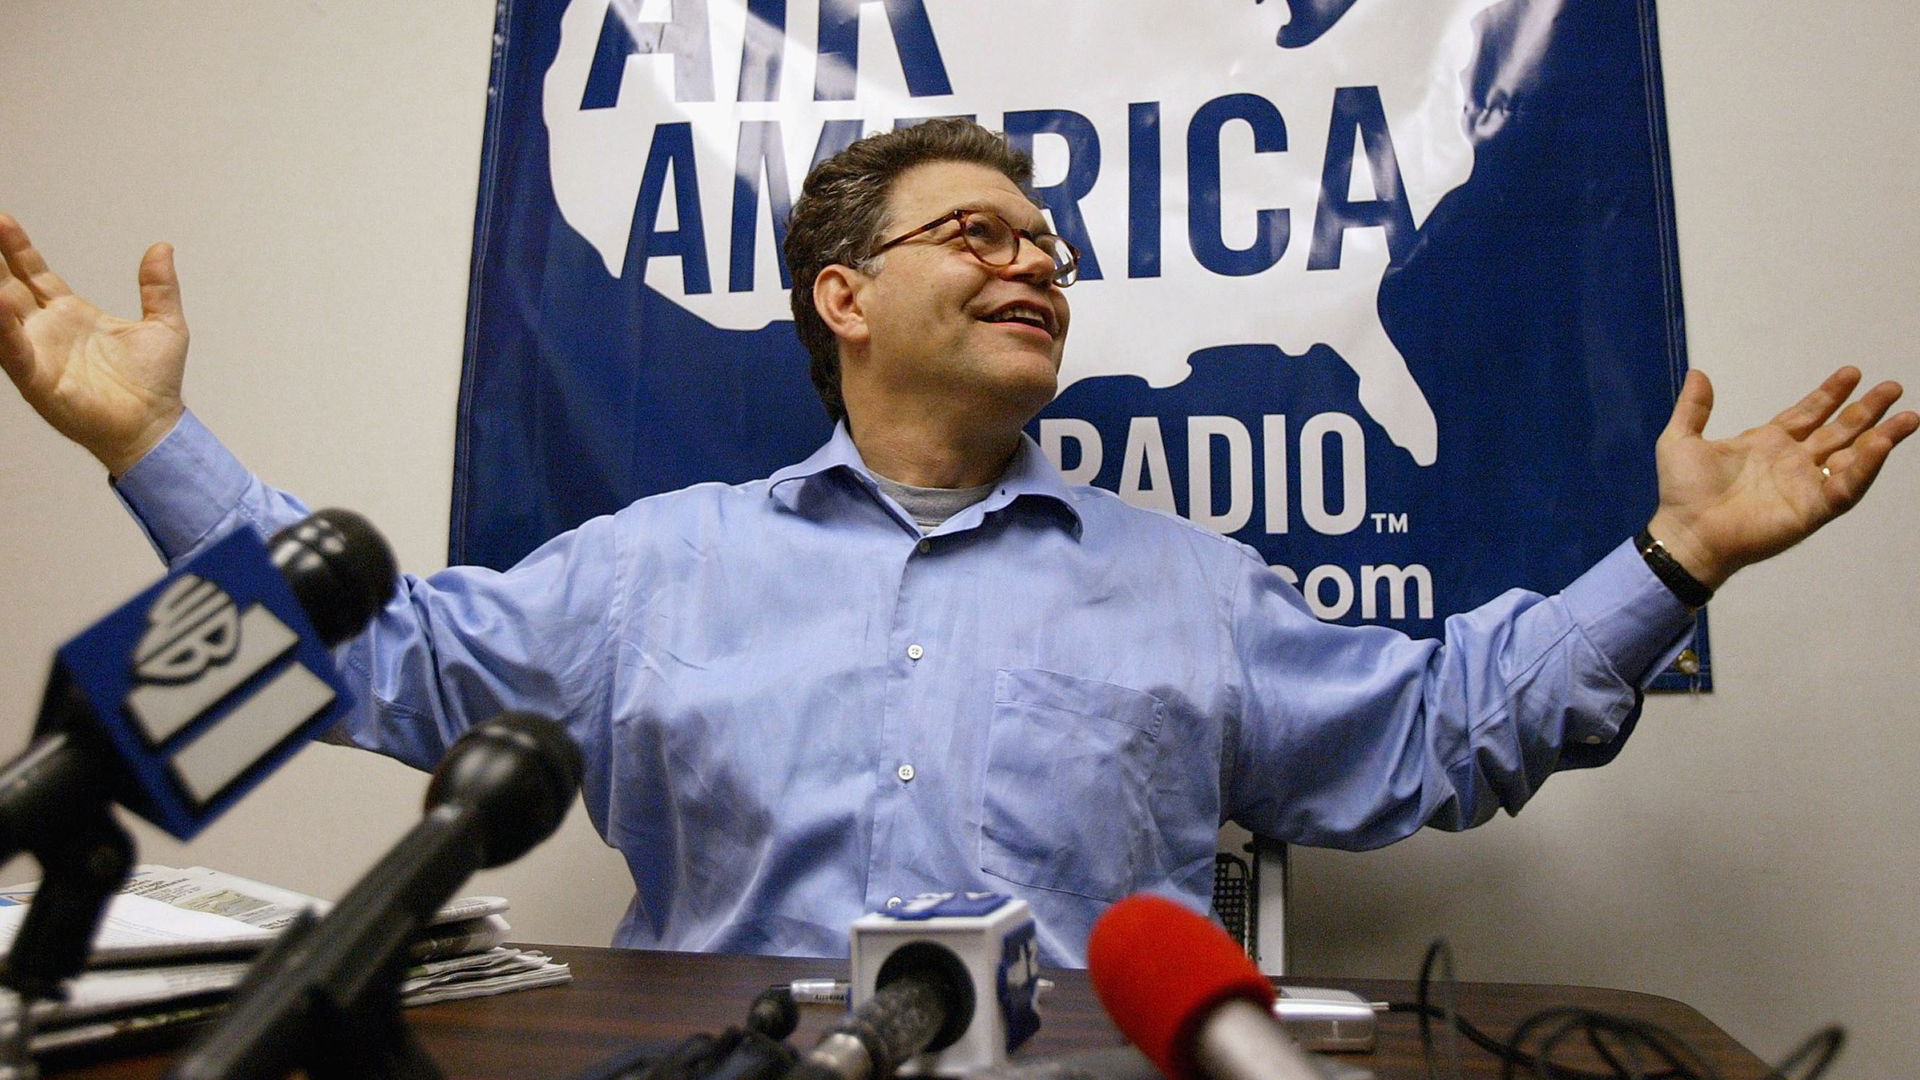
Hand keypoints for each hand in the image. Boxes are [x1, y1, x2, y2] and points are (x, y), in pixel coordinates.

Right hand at [0, 214, 188, 474]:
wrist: (155, 425)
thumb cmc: (156, 383)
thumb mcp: (165, 324)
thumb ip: (159, 286)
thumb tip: (162, 247)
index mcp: (72, 315)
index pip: (35, 275)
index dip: (18, 249)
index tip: (4, 220)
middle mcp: (49, 331)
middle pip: (10, 287)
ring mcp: (39, 354)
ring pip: (2, 315)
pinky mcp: (38, 380)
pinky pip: (14, 352)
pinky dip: (3, 329)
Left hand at [1647, 367, 1916, 588]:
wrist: (1686, 532)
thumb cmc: (1682, 493)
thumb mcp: (1680, 440)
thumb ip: (1694, 408)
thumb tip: (1698, 373)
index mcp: (1767, 443)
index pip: (1808, 413)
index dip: (1830, 394)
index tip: (1852, 372)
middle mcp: (1792, 462)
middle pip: (1840, 430)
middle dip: (1867, 410)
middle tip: (1893, 387)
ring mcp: (1804, 484)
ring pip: (1853, 457)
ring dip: (1882, 438)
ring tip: (1909, 418)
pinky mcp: (1812, 508)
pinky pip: (1846, 486)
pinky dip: (1866, 467)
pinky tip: (1881, 445)